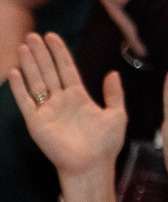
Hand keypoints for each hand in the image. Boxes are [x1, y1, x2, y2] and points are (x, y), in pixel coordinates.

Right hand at [6, 35, 125, 179]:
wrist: (92, 167)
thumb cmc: (106, 145)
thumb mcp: (117, 114)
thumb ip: (114, 94)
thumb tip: (112, 73)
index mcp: (79, 97)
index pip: (66, 69)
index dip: (59, 52)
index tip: (52, 36)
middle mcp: (61, 101)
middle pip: (49, 71)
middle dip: (41, 53)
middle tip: (33, 34)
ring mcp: (47, 111)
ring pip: (37, 82)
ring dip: (30, 64)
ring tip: (24, 46)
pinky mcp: (37, 123)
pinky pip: (26, 102)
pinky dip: (20, 87)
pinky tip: (15, 71)